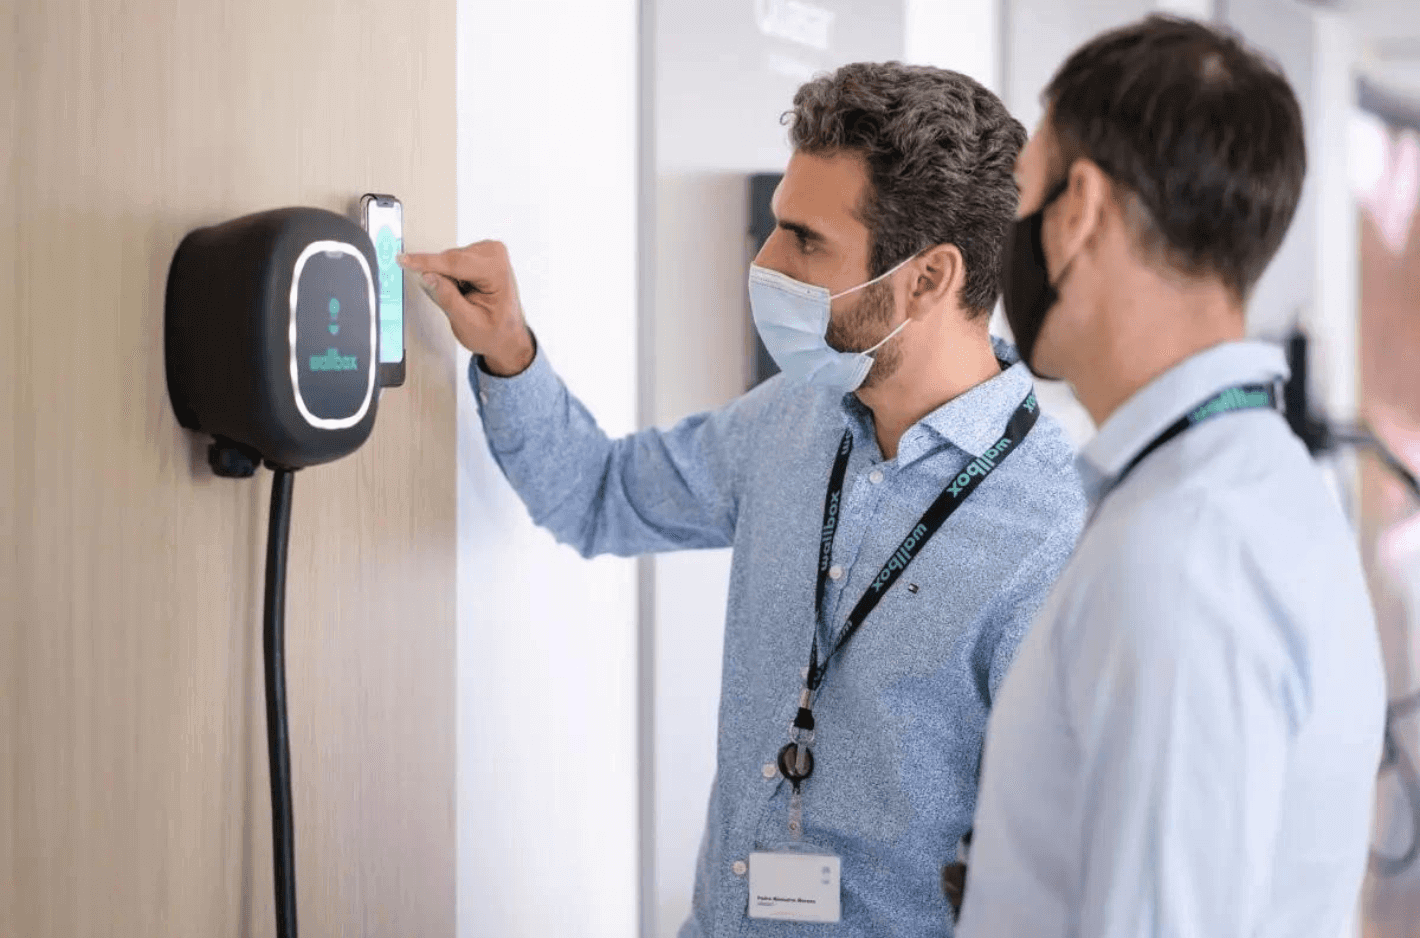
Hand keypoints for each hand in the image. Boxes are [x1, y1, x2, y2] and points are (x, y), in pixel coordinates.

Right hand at [397, 241, 535, 375]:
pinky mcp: (480, 253)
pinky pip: (452, 261)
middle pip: (450, 260)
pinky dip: (452, 276)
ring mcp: (489, 251)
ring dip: (448, 279)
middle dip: (441, 278)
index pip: (455, 263)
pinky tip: (466, 290)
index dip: (426, 262)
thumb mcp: (467, 323)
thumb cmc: (494, 332)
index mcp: (497, 271)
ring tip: (466, 298)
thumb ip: (447, 298)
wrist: (507, 336)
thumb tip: (427, 276)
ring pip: (448, 260)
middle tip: (457, 302)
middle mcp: (495, 255)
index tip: (404, 260)